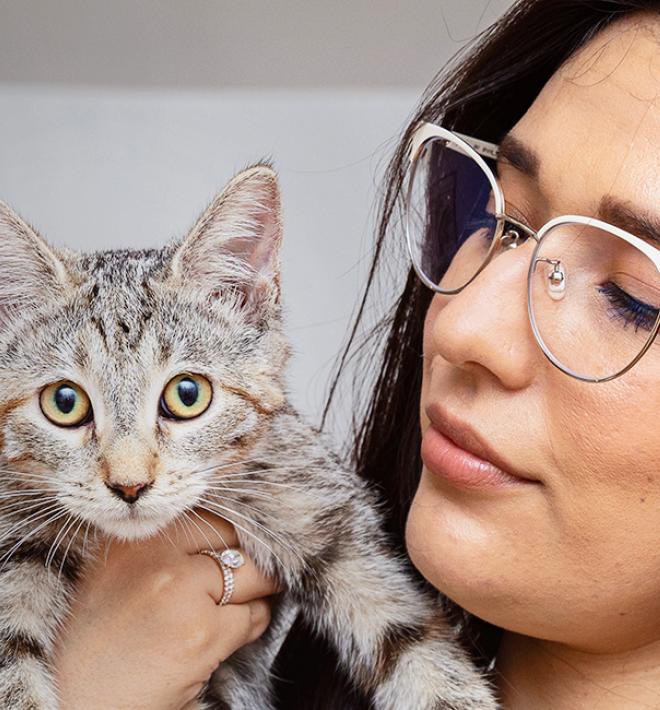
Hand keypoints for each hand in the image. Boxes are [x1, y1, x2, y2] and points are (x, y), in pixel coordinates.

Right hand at [52, 509, 280, 709]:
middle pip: (236, 538)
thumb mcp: (117, 574)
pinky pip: (252, 617)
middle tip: (253, 577)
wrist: (74, 703)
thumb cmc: (98, 644)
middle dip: (252, 561)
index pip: (210, 515)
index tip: (242, 548)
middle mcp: (156, 554)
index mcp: (135, 536)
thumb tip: (226, 534)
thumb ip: (164, 548)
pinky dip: (249, 628)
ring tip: (224, 617)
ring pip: (252, 577)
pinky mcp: (201, 632)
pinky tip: (218, 642)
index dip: (233, 534)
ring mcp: (181, 591)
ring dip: (253, 597)